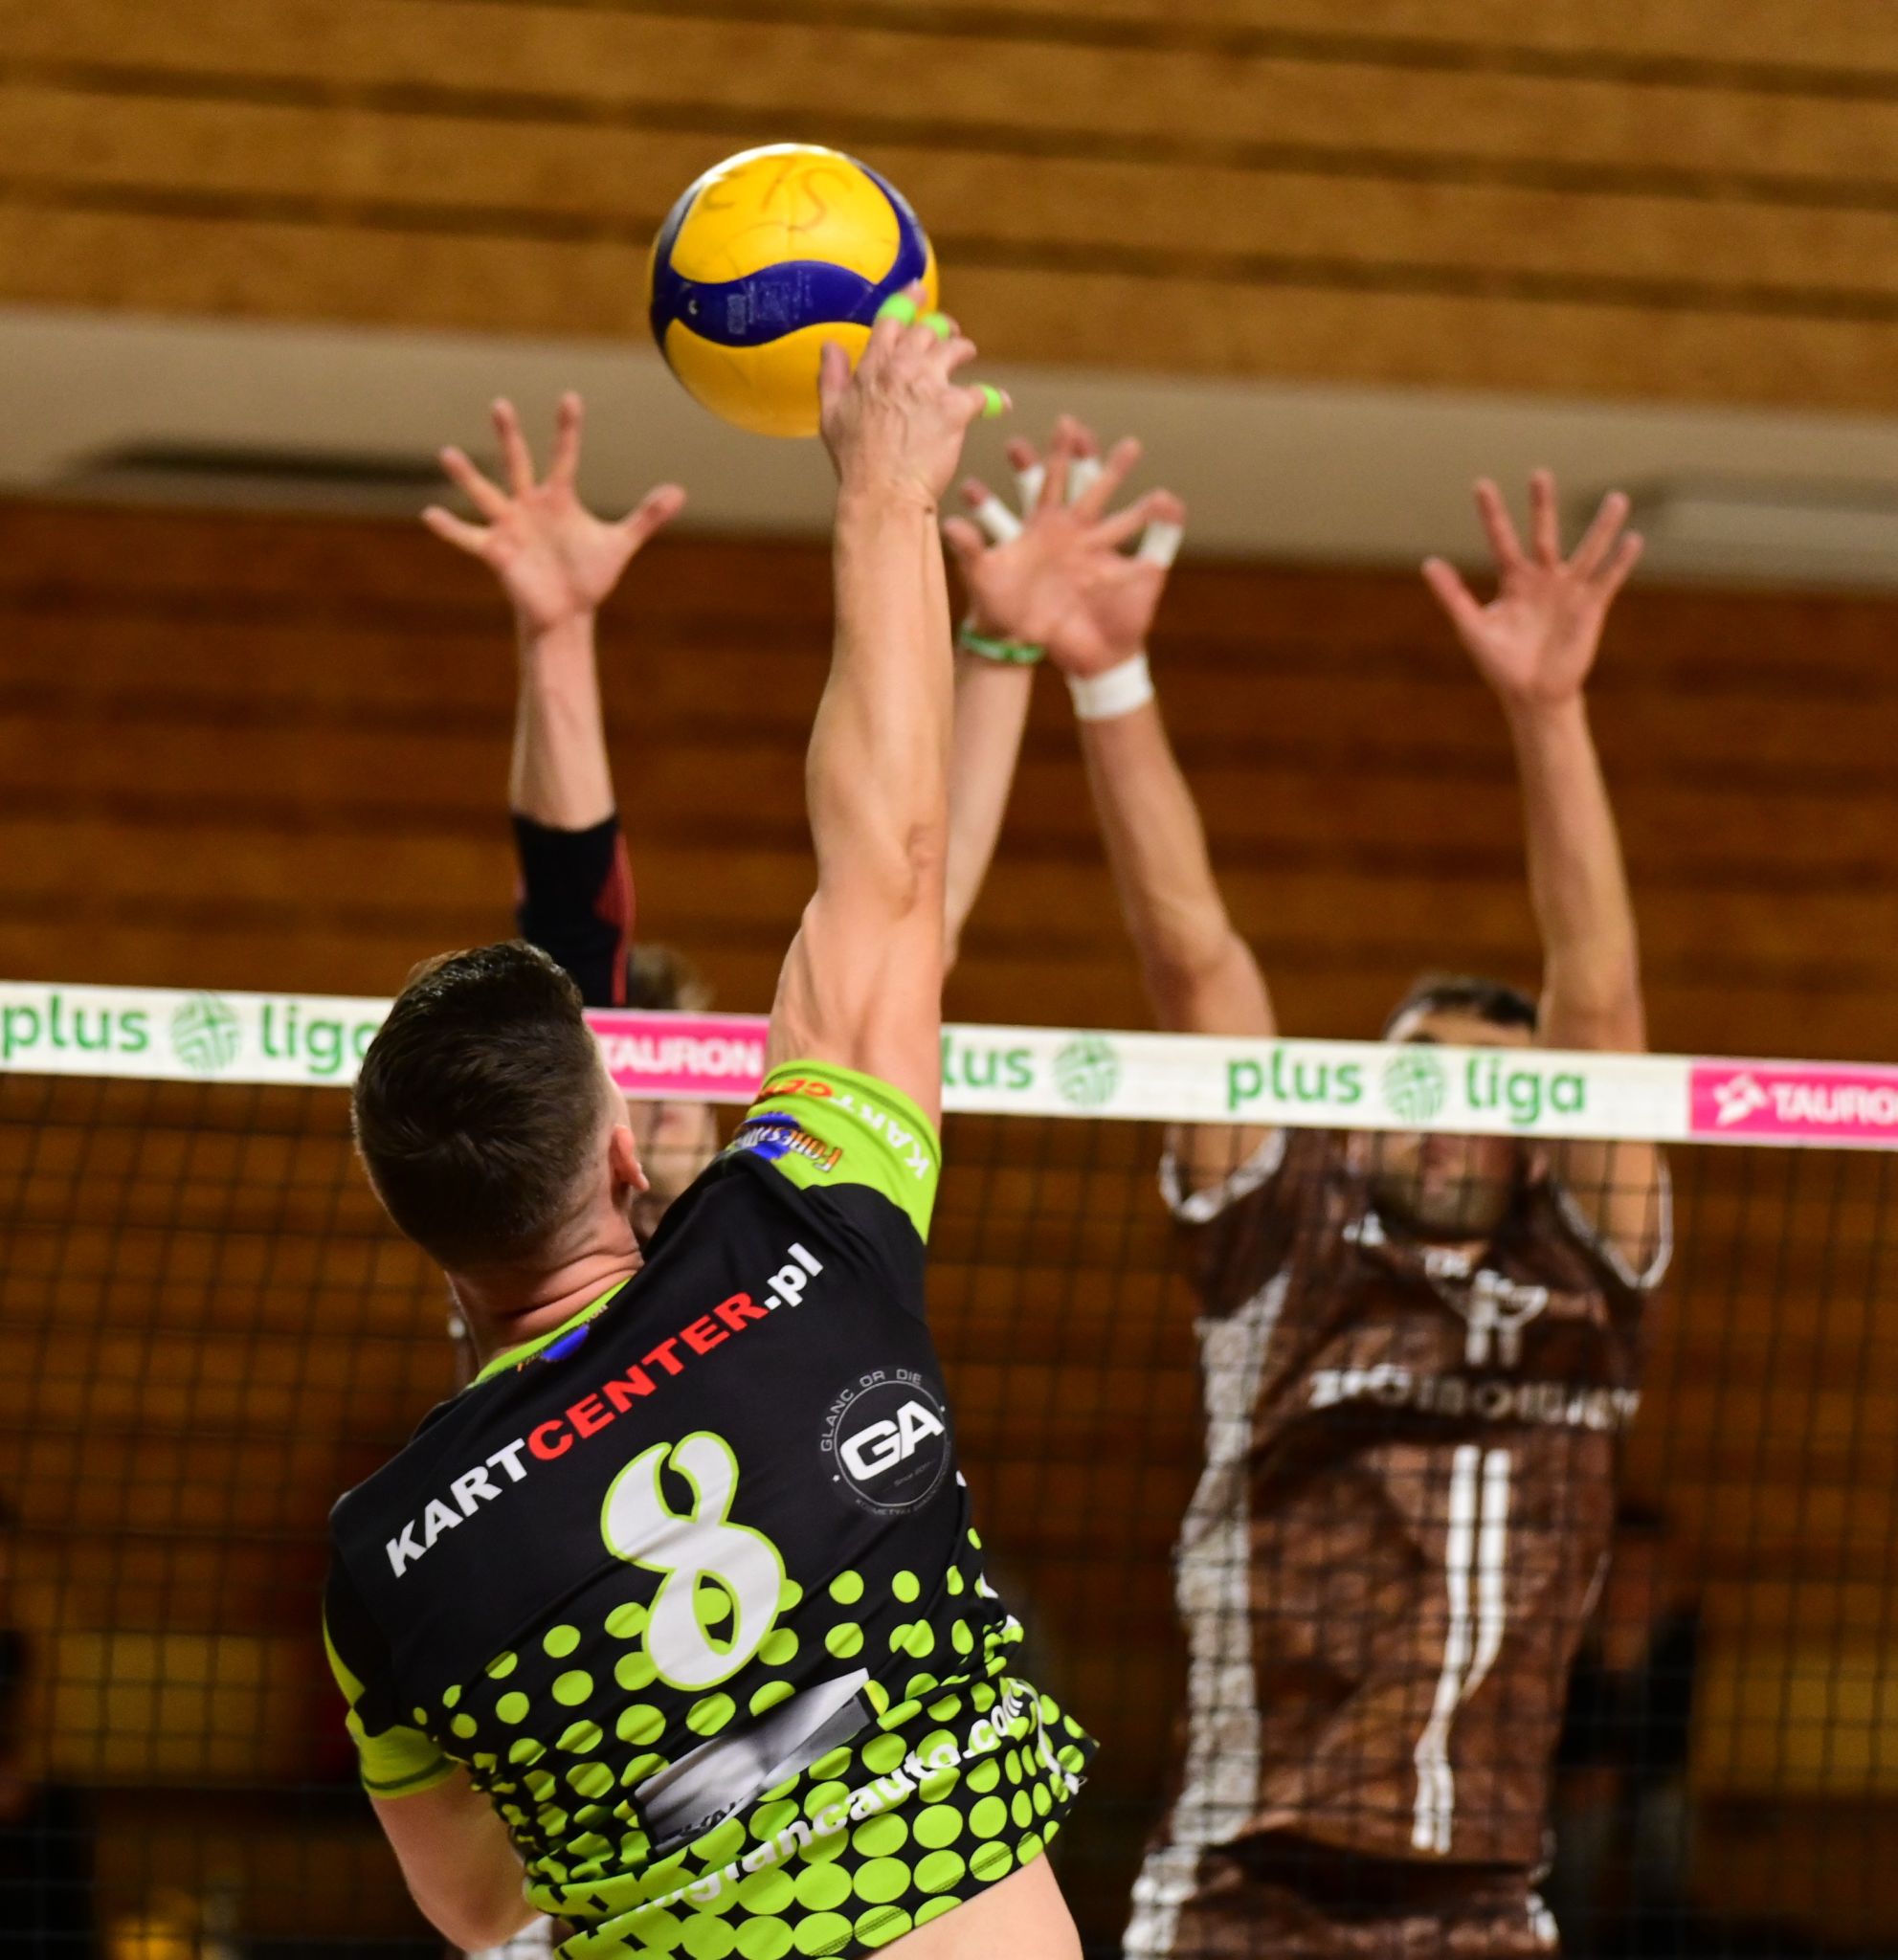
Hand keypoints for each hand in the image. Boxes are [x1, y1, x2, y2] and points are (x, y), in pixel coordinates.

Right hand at [424, 394, 685, 637]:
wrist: (568, 613)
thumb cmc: (589, 575)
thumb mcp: (620, 543)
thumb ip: (646, 516)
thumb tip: (679, 491)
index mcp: (558, 498)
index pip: (564, 455)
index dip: (567, 429)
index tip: (570, 398)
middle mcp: (529, 505)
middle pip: (518, 462)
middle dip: (509, 436)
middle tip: (500, 404)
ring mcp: (510, 526)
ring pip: (486, 494)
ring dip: (468, 477)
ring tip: (448, 454)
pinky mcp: (497, 552)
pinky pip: (470, 537)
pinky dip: (450, 528)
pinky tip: (430, 514)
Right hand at [819, 288, 997, 507]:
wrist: (883, 492)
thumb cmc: (856, 461)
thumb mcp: (830, 416)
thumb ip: (830, 376)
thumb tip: (829, 347)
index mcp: (873, 367)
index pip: (892, 320)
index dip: (907, 301)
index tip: (918, 289)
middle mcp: (903, 368)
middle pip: (928, 331)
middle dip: (941, 328)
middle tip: (948, 334)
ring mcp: (930, 386)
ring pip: (955, 350)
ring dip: (963, 350)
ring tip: (967, 354)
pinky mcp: (956, 409)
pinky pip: (983, 393)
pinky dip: (993, 398)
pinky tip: (1000, 403)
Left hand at [942, 416, 1184, 677]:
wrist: (1030, 645)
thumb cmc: (1006, 609)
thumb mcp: (984, 578)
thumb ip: (970, 549)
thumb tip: (948, 523)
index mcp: (1044, 526)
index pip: (1049, 481)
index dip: (1055, 454)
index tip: (1065, 425)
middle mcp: (1075, 533)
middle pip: (1089, 489)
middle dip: (1099, 462)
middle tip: (1114, 438)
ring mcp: (1099, 555)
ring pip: (1124, 519)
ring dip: (1140, 500)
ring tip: (1150, 476)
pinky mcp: (1118, 579)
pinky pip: (1149, 552)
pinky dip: (1164, 530)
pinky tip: (1172, 505)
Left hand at [1423, 470, 1641, 709]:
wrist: (1532, 694)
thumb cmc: (1500, 663)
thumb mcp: (1473, 627)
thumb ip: (1452, 595)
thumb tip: (1428, 562)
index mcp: (1513, 580)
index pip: (1501, 539)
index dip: (1492, 514)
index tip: (1481, 484)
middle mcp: (1543, 577)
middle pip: (1543, 534)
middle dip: (1541, 506)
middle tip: (1539, 475)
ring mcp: (1569, 590)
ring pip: (1588, 550)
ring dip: (1602, 527)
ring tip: (1617, 498)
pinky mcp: (1591, 606)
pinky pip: (1608, 579)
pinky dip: (1620, 561)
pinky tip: (1632, 539)